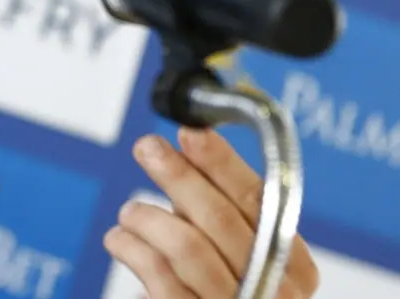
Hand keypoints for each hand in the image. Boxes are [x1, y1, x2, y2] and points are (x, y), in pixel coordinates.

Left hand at [105, 127, 319, 298]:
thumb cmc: (221, 288)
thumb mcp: (230, 247)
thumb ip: (215, 201)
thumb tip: (189, 137)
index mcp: (294, 267)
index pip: (261, 202)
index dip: (222, 163)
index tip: (191, 131)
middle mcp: (274, 293)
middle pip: (220, 219)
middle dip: (179, 176)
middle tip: (148, 148)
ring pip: (187, 245)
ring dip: (148, 216)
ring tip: (130, 212)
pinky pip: (158, 275)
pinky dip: (132, 247)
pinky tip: (119, 238)